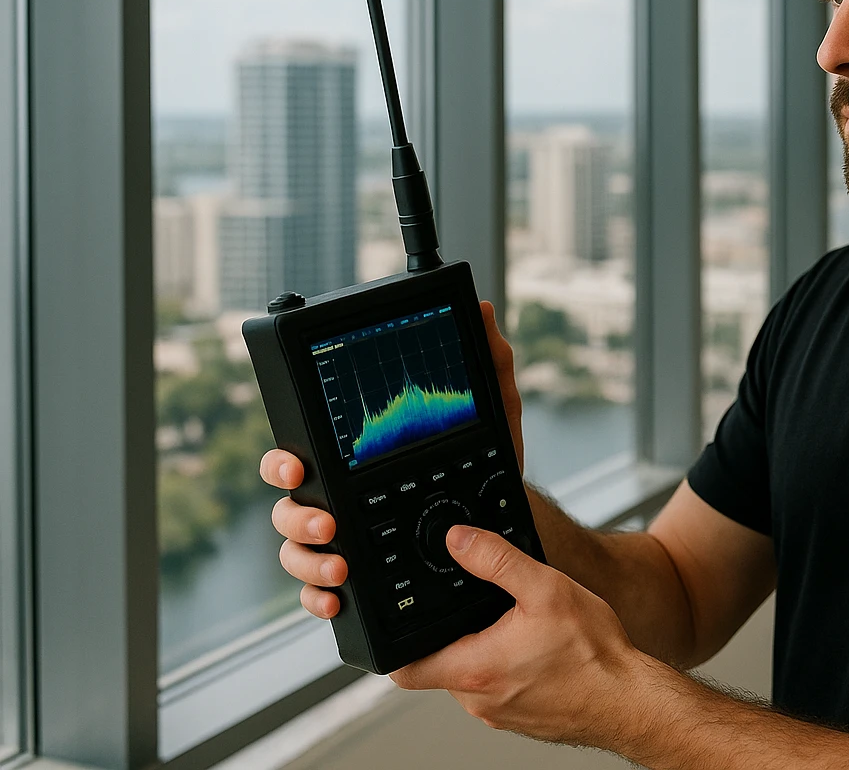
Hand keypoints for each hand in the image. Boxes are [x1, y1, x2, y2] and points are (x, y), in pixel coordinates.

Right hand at [259, 299, 526, 620]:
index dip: (283, 462)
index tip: (298, 467)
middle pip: (287, 507)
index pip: (299, 453)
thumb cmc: (487, 462)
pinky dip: (316, 597)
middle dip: (296, 515)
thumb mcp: (493, 413)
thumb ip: (488, 362)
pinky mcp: (354, 575)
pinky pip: (316, 591)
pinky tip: (335, 598)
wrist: (504, 524)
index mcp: (353, 458)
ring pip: (296, 551)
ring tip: (341, 564)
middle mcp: (338, 497)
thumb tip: (483, 312)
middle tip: (328, 522)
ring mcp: (341, 539)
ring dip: (308, 560)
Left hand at [390, 525, 658, 747]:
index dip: (399, 642)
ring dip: (485, 651)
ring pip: (471, 677)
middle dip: (456, 634)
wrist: (631, 701)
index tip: (410, 619)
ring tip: (520, 628)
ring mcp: (499, 715)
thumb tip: (459, 540)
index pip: (404, 668)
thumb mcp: (545, 588)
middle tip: (487, 610)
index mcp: (474, 669)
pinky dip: (509, 668)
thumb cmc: (595, 655)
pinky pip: (499, 690)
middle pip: (439, 666)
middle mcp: (479, 700)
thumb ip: (496, 560)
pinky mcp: (521, 720)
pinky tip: (539, 651)